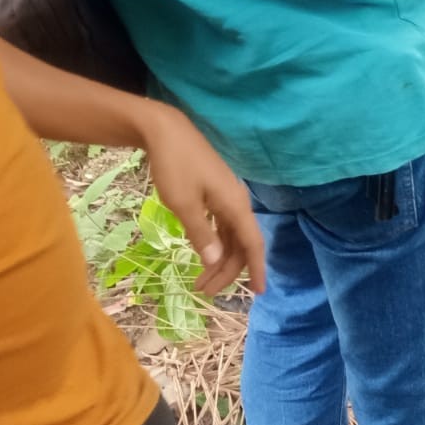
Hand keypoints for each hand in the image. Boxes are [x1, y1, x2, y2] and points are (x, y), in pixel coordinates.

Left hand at [136, 103, 265, 295]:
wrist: (167, 132)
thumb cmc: (175, 166)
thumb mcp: (183, 203)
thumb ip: (200, 233)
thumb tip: (214, 261)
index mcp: (234, 205)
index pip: (252, 243)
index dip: (256, 268)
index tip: (257, 292)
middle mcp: (236, 202)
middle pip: (241, 244)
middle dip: (227, 271)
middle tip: (205, 291)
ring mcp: (226, 197)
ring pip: (231, 236)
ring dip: (220, 260)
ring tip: (200, 280)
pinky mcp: (215, 193)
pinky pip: (223, 225)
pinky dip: (216, 244)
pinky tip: (203, 253)